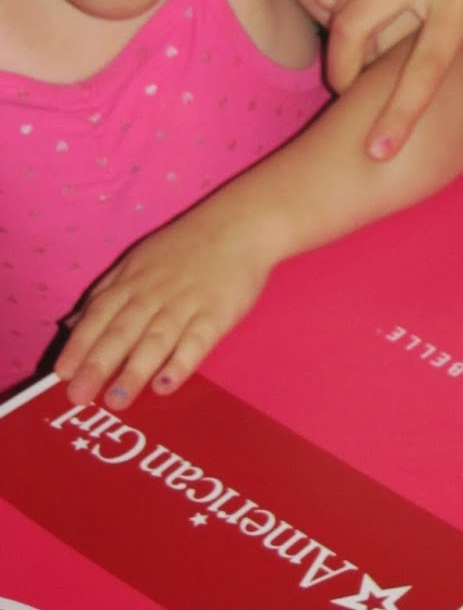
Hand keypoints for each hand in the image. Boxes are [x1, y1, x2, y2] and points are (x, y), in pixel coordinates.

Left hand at [54, 208, 275, 409]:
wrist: (240, 223)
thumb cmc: (186, 245)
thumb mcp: (138, 261)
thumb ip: (107, 294)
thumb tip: (72, 327)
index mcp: (132, 281)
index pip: (100, 315)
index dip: (80, 345)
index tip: (61, 374)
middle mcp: (154, 294)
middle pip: (122, 331)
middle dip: (98, 364)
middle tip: (78, 396)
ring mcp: (186, 303)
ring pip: (156, 339)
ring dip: (135, 370)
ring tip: (117, 399)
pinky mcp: (217, 313)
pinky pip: (196, 341)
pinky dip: (181, 362)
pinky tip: (166, 384)